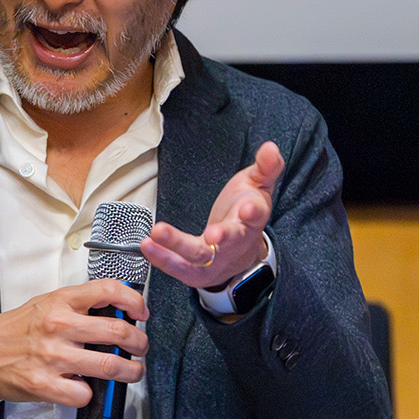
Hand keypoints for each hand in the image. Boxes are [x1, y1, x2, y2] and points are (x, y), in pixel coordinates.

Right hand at [0, 279, 149, 406]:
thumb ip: (80, 306)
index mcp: (61, 301)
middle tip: (140, 347)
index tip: (141, 313)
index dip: (134, 301)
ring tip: (131, 371)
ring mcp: (53, 356)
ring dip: (130, 372)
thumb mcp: (48, 303)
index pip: (109, 290)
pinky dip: (90, 394)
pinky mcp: (45, 384)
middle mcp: (58, 326)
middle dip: (139, 343)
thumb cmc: (17, 329)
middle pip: (118, 332)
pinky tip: (83, 387)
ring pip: (110, 367)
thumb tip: (118, 312)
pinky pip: (85, 394)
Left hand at [141, 140, 284, 290]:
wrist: (241, 253)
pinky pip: (179, 268)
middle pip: (230, 241)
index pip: (257, 216)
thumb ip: (265, 166)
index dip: (254, 212)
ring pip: (199, 256)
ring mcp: (216, 259)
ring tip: (157, 233)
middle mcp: (235, 243)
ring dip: (177, 245)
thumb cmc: (244, 212)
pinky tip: (147, 245)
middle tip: (213, 235)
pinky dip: (162, 259)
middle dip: (222, 238)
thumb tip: (271, 147)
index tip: (249, 208)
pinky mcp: (197, 271)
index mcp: (252, 221)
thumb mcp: (257, 185)